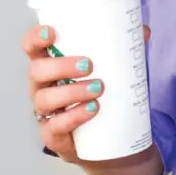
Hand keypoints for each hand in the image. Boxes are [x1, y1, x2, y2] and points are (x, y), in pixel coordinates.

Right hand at [22, 23, 150, 161]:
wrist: (105, 143)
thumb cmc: (100, 98)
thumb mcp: (111, 73)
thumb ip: (123, 51)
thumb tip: (143, 32)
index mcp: (50, 67)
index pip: (32, 48)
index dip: (35, 39)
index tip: (51, 33)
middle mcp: (42, 88)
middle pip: (37, 71)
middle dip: (61, 66)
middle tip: (89, 65)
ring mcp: (46, 113)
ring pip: (45, 99)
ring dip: (71, 91)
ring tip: (98, 88)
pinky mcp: (53, 136)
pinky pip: (54, 128)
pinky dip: (74, 117)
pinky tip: (93, 110)